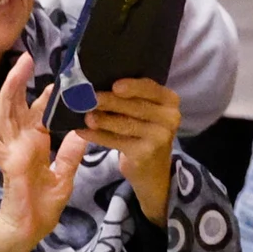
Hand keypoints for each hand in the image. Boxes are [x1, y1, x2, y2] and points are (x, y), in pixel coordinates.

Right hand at [0, 53, 88, 251]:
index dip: (45, 96)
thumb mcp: (65, 177)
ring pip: (5, 117)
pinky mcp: (8, 165)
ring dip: (8, 93)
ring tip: (14, 71)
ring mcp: (11, 152)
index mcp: (35, 144)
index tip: (57, 78)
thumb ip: (70, 155)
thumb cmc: (44, 206)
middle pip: (16, 106)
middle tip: (26, 57)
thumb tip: (81, 133)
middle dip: (19, 82)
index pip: (39, 113)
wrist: (29, 230)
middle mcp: (20, 143)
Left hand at [76, 78, 179, 225]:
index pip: (151, 88)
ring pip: (126, 124)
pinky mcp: (145, 154)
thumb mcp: (145, 111)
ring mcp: (159, 137)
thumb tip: (98, 83)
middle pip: (136, 106)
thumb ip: (131, 97)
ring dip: (102, 119)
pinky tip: (82, 131)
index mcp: (170, 101)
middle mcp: (170, 118)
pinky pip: (117, 141)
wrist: (152, 168)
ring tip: (85, 115)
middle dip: (110, 101)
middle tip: (89, 98)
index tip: (114, 85)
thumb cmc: (143, 130)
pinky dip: (97, 136)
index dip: (132, 86)